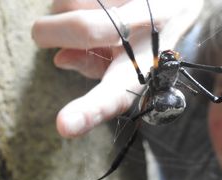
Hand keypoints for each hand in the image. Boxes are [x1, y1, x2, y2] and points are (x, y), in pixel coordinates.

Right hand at [32, 0, 202, 137]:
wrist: (179, 2)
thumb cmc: (145, 40)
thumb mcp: (124, 65)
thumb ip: (91, 68)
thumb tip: (60, 60)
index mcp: (145, 69)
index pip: (115, 95)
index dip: (90, 110)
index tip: (64, 126)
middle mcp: (151, 34)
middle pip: (84, 29)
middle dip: (51, 31)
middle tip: (42, 34)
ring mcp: (144, 5)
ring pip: (73, 2)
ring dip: (67, 11)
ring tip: (93, 14)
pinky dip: (79, 0)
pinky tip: (102, 3)